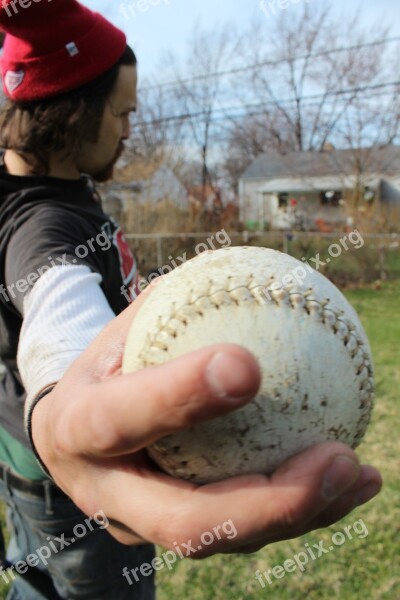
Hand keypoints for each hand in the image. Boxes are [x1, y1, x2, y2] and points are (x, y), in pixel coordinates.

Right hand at [31, 287, 381, 555]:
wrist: (69, 433)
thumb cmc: (105, 367)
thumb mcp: (121, 328)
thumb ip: (173, 310)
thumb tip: (250, 276)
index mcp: (77, 430)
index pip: (122, 419)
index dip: (178, 398)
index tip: (247, 366)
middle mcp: (105, 492)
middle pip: (184, 521)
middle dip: (270, 501)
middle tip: (336, 457)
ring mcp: (138, 525)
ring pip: (226, 537)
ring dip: (303, 512)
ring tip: (359, 473)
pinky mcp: (170, 533)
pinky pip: (241, 530)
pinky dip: (301, 509)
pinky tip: (347, 482)